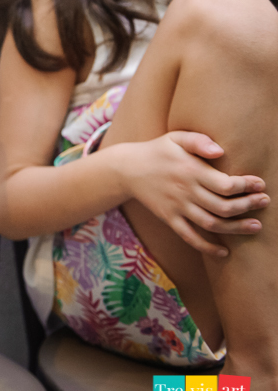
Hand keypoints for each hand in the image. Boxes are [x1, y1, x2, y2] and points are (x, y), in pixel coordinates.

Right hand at [126, 131, 267, 255]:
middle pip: (223, 207)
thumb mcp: (176, 138)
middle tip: (264, 202)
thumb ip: (199, 141)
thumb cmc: (157, 151)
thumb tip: (221, 151)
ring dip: (237, 228)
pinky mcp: (169, 219)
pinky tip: (224, 252)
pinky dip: (208, 248)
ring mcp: (177, 208)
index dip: (247, 186)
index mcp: (190, 170)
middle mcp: (185, 191)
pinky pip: (190, 237)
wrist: (127, 169)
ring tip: (256, 226)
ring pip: (212, 225)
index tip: (260, 185)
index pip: (226, 184)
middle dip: (248, 206)